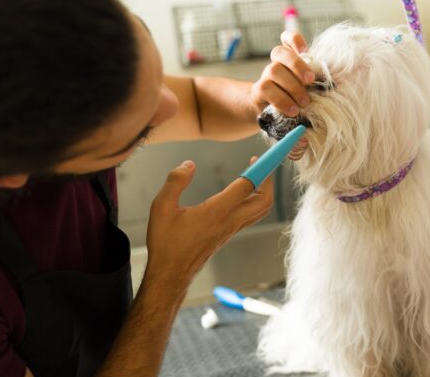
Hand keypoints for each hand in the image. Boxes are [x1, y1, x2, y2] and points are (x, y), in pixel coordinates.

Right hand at [145, 158, 272, 282]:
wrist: (171, 274)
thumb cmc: (166, 243)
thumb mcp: (161, 207)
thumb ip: (175, 182)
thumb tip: (188, 164)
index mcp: (217, 212)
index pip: (247, 186)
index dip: (258, 168)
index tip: (262, 154)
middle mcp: (230, 221)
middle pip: (264, 201)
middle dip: (268, 180)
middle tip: (260, 163)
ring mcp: (231, 230)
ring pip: (259, 210)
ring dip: (262, 191)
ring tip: (252, 173)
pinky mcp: (228, 235)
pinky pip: (249, 216)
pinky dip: (252, 200)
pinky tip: (239, 192)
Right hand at [251, 31, 314, 116]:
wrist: (270, 115)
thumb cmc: (296, 99)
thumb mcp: (308, 88)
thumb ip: (316, 82)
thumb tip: (336, 83)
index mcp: (289, 59)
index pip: (287, 38)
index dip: (294, 40)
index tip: (306, 51)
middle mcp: (275, 64)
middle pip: (279, 52)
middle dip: (297, 65)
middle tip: (311, 81)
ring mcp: (265, 77)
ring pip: (273, 70)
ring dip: (292, 86)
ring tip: (304, 102)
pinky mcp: (257, 92)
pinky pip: (266, 89)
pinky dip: (282, 100)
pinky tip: (293, 110)